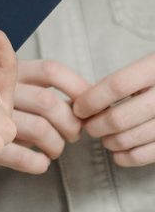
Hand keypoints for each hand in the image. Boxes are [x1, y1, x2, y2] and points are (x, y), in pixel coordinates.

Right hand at [0, 59, 89, 180]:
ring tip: (53, 150)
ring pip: (40, 129)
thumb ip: (32, 88)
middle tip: (73, 133)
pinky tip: (39, 162)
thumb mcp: (1, 89)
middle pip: (48, 102)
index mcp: (7, 73)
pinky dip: (37, 163)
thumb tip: (83, 98)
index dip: (75, 85)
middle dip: (70, 122)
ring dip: (56, 144)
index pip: (50, 70)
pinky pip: (24, 157)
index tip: (87, 103)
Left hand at [73, 52, 154, 166]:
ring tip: (103, 138)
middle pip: (119, 117)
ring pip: (130, 138)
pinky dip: (126, 157)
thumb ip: (119, 82)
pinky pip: (146, 155)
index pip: (117, 85)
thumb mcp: (146, 68)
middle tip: (89, 127)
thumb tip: (82, 101)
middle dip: (96, 125)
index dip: (92, 99)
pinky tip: (118, 154)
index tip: (78, 108)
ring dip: (109, 141)